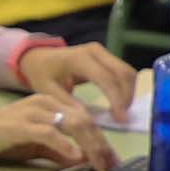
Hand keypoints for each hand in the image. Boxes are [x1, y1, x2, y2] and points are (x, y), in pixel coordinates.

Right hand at [0, 91, 113, 170]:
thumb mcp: (34, 146)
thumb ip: (58, 151)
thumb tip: (82, 160)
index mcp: (50, 103)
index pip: (84, 118)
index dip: (101, 139)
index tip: (111, 158)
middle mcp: (45, 103)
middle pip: (83, 120)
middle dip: (101, 143)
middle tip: (110, 164)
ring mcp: (33, 112)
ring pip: (72, 124)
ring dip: (89, 145)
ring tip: (98, 163)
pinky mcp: (20, 124)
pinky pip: (49, 133)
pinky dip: (65, 145)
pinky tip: (75, 157)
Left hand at [13, 38, 138, 119]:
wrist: (40, 58)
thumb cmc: (43, 74)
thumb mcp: (48, 91)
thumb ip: (67, 103)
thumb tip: (87, 118)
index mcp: (78, 58)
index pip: (105, 78)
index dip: (116, 99)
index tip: (121, 119)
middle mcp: (94, 51)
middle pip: (122, 73)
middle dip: (126, 97)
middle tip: (123, 119)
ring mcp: (102, 52)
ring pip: (127, 72)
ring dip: (129, 93)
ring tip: (121, 113)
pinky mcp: (106, 56)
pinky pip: (123, 71)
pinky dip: (126, 87)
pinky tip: (119, 103)